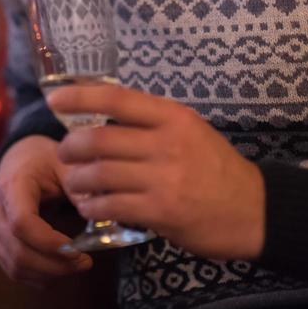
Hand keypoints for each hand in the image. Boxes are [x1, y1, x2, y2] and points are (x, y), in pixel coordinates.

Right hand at [0, 135, 92, 286]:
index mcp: (12, 185)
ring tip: (76, 265)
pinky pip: (13, 270)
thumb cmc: (44, 161)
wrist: (20, 159)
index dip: (48, 243)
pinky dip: (38, 276)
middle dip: (55, 265)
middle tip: (85, 262)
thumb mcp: (64, 164)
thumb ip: (80, 187)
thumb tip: (101, 214)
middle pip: (19, 252)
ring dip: (48, 274)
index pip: (22, 223)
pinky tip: (59, 268)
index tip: (78, 250)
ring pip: (15, 266)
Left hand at [48, 84, 265, 260]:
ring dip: (77, 180)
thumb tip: (102, 117)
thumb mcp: (189, 130)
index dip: (80, 97)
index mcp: (172, 116)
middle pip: (99, 140)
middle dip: (71, 148)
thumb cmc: (216, 166)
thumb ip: (151, 123)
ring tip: (74, 183)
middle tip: (63, 153)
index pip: (116, 99)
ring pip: (100, 174)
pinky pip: (112, 205)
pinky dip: (93, 206)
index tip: (54, 99)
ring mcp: (163, 178)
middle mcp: (166, 142)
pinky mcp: (161, 211)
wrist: (253, 210)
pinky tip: (90, 206)